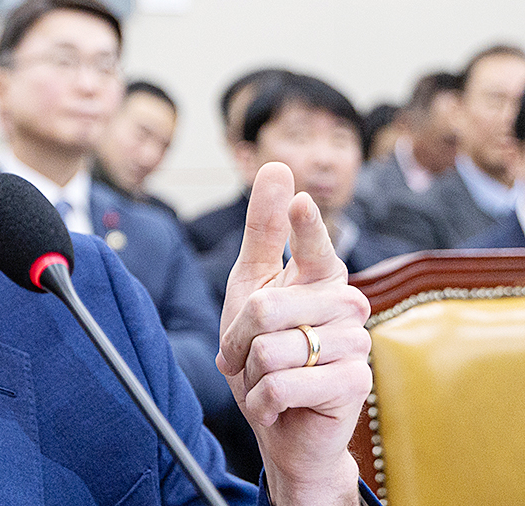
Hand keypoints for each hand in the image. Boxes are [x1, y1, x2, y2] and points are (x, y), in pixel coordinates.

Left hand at [216, 162, 371, 504]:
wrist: (281, 426)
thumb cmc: (265, 355)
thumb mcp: (251, 289)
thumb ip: (264, 232)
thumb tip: (278, 166)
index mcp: (321, 277)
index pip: (313, 244)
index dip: (303, 225)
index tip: (296, 200)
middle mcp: (347, 304)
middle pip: (264, 309)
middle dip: (237, 342)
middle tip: (246, 359)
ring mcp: (355, 344)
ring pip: (270, 349)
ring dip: (251, 374)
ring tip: (268, 381)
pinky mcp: (353, 384)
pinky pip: (282, 384)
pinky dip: (262, 401)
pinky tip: (275, 406)